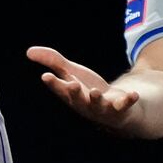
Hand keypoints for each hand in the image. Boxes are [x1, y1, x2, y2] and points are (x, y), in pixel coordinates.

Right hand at [26, 46, 140, 128]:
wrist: (114, 109)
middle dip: (74, 93)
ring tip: (95, 92)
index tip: (45, 76)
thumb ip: (53, 61)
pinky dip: (128, 101)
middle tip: (71, 84)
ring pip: (98, 106)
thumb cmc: (88, 90)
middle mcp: (85, 105)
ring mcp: (103, 109)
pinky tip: (133, 94)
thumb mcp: (71, 73)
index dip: (54, 84)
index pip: (60, 90)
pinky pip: (124, 106)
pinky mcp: (120, 110)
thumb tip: (28, 52)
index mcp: (71, 96)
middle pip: (78, 100)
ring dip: (96, 100)